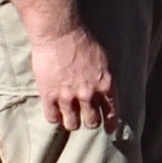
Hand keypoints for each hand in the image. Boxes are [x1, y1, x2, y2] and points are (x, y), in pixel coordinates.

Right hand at [29, 16, 118, 133]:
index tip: (108, 130)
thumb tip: (105, 92)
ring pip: (72, 125)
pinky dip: (54, 116)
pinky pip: (52, 118)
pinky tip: (54, 110)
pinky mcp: (49, 96)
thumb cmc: (83, 41)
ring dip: (72, 121)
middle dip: (90, 121)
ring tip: (69, 115)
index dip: (110, 124)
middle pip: (92, 122)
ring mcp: (68, 97)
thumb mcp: (104, 60)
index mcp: (105, 85)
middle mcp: (88, 95)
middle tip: (85, 117)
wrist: (60, 33)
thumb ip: (104, 79)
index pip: (112, 114)